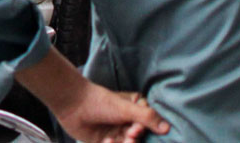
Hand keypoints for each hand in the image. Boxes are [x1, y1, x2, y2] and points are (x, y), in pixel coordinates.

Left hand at [50, 83, 167, 142]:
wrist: (72, 104)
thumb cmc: (100, 101)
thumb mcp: (126, 108)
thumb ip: (147, 117)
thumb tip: (167, 127)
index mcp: (134, 110)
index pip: (148, 125)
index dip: (144, 130)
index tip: (136, 129)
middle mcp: (127, 122)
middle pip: (139, 137)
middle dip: (133, 139)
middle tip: (128, 136)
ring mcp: (116, 132)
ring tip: (113, 140)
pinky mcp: (105, 142)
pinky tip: (106, 141)